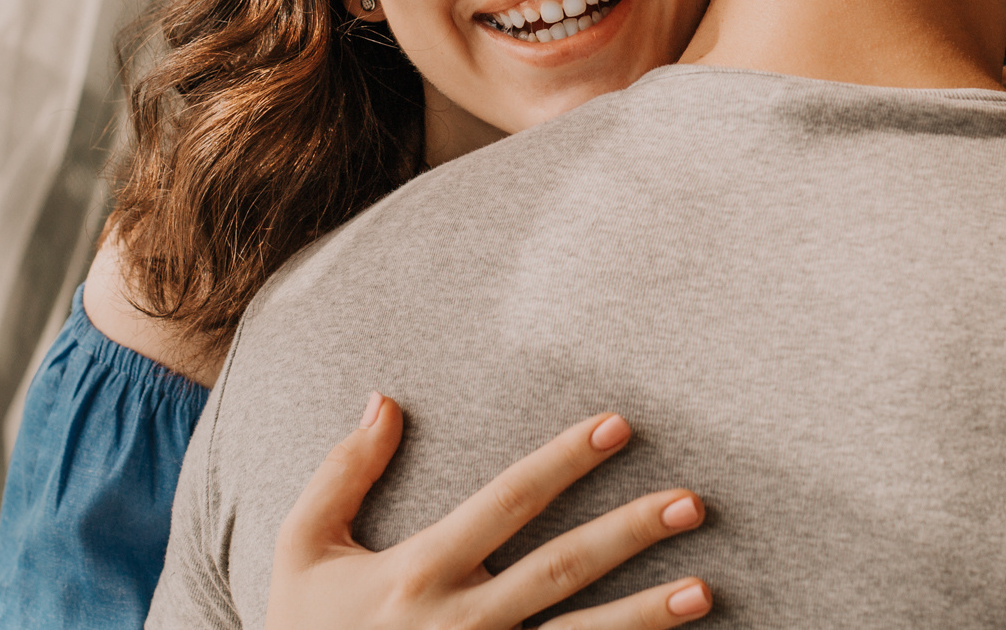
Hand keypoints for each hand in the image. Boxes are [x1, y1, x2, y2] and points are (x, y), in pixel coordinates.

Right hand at [268, 395, 712, 629]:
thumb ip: (342, 473)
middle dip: (629, 534)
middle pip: (560, 569)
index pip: (507, 501)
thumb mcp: (301, 549)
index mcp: (417, 571)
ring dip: (645, 616)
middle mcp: (459, 622)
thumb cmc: (300, 629)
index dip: (564, 460)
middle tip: (693, 502)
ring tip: (706, 590)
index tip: (619, 425)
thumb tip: (384, 398)